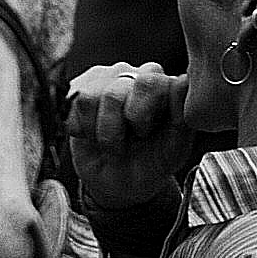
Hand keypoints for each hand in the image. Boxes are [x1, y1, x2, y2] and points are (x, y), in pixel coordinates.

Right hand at [67, 62, 193, 211]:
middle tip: (126, 141)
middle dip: (115, 127)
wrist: (119, 183)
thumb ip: (182, 115)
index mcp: (164, 85)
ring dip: (99, 132)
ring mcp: (107, 78)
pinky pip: (74, 103)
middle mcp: (136, 74)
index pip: (150, 82)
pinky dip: (81, 129)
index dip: (141, 115)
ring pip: (90, 98)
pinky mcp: (81, 87)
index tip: (144, 135)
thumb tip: (183, 81)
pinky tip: (93, 134)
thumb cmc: (151, 163)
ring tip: (110, 141)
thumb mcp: (174, 149)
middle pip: (115, 92)